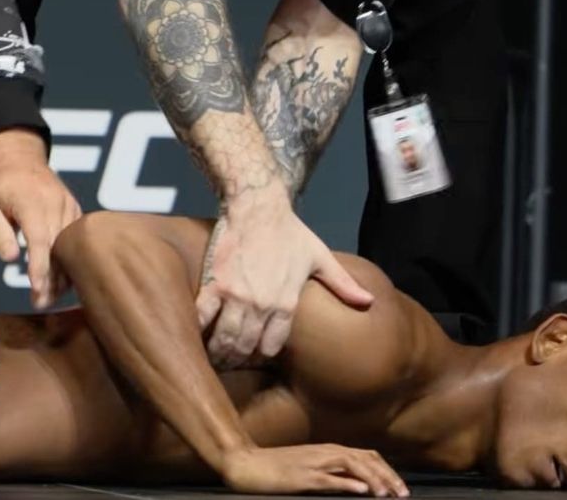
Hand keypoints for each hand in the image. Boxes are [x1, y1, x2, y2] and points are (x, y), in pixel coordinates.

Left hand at [0, 128, 81, 307]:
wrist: (20, 157)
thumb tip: (12, 258)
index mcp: (32, 201)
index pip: (40, 239)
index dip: (40, 267)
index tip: (38, 289)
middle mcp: (56, 203)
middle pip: (59, 248)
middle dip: (52, 279)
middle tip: (40, 303)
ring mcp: (69, 206)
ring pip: (72, 246)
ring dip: (63, 273)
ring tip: (50, 297)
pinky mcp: (75, 210)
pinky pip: (77, 239)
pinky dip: (71, 259)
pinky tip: (62, 278)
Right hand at [196, 183, 372, 367]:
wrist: (258, 207)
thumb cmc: (290, 232)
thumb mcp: (320, 258)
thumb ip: (342, 284)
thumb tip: (368, 302)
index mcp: (286, 303)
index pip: (272, 345)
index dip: (264, 351)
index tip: (257, 351)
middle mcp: (261, 305)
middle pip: (246, 346)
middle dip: (238, 357)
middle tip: (231, 360)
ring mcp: (236, 296)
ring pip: (225, 337)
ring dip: (219, 350)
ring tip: (215, 354)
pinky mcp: (215, 283)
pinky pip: (203, 316)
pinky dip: (199, 328)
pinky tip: (198, 334)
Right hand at [221, 445, 409, 496]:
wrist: (246, 463)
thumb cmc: (275, 468)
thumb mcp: (308, 469)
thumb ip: (333, 474)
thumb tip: (359, 484)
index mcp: (327, 450)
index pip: (366, 456)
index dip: (386, 470)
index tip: (399, 488)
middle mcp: (324, 452)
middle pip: (365, 458)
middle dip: (387, 475)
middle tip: (402, 493)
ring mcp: (313, 463)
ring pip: (351, 464)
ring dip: (373, 478)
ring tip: (387, 493)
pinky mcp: (301, 476)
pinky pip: (328, 478)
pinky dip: (347, 482)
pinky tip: (361, 490)